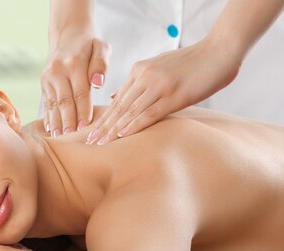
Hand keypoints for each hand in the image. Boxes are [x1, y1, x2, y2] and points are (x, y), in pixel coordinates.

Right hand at [41, 31, 110, 136]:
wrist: (67, 35)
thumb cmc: (89, 45)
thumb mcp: (101, 47)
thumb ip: (101, 63)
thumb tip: (98, 82)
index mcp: (74, 63)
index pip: (80, 91)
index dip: (83, 110)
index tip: (86, 125)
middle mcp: (58, 70)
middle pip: (64, 100)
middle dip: (68, 120)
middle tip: (71, 137)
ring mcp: (47, 77)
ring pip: (53, 103)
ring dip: (56, 121)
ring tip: (59, 137)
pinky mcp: (43, 83)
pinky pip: (46, 102)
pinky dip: (48, 116)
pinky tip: (51, 129)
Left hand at [87, 38, 241, 144]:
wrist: (220, 50)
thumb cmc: (192, 62)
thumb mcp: (158, 67)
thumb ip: (137, 83)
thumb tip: (114, 97)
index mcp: (140, 69)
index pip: (117, 99)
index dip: (103, 117)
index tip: (90, 131)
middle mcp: (145, 76)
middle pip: (119, 106)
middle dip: (103, 125)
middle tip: (89, 141)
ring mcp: (158, 85)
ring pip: (130, 111)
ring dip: (113, 129)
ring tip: (100, 143)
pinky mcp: (174, 94)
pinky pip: (149, 113)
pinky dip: (133, 125)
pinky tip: (122, 135)